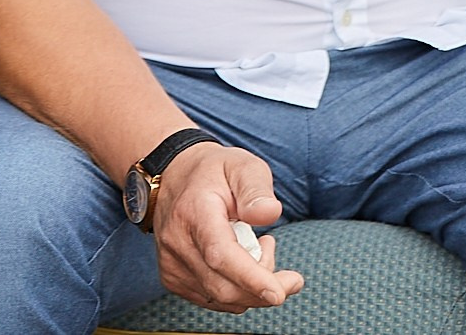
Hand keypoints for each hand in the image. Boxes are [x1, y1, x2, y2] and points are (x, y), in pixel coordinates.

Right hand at [153, 144, 303, 312]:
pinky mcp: (173, 278)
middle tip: (292, 279)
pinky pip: (212, 298)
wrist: (175, 178)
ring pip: (219, 297)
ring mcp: (172, 264)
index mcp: (196, 213)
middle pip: (222, 285)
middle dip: (264, 291)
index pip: (220, 254)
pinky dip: (237, 290)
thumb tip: (270, 213)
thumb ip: (256, 189)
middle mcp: (178, 243)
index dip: (250, 278)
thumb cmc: (215, 172)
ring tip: (263, 248)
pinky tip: (245, 262)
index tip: (278, 293)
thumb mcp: (242, 166)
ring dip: (252, 287)